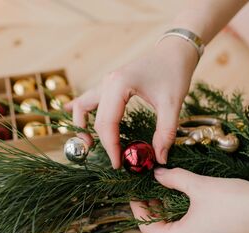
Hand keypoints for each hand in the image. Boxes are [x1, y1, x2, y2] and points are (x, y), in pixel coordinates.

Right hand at [65, 38, 198, 167]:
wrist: (175, 51)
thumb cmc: (174, 73)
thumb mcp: (173, 104)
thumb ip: (165, 132)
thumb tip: (159, 158)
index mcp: (119, 85)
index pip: (107, 123)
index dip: (111, 147)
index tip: (118, 165)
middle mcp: (107, 82)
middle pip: (94, 118)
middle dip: (100, 142)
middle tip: (114, 160)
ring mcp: (106, 82)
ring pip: (83, 106)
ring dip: (82, 125)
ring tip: (89, 144)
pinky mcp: (110, 84)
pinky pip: (88, 99)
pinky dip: (81, 111)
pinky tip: (73, 118)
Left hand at [130, 168, 248, 232]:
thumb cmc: (238, 202)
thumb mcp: (200, 186)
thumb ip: (174, 179)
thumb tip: (158, 173)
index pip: (148, 227)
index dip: (139, 208)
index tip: (135, 191)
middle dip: (154, 210)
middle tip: (151, 189)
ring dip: (170, 216)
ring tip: (168, 194)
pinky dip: (185, 222)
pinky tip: (189, 205)